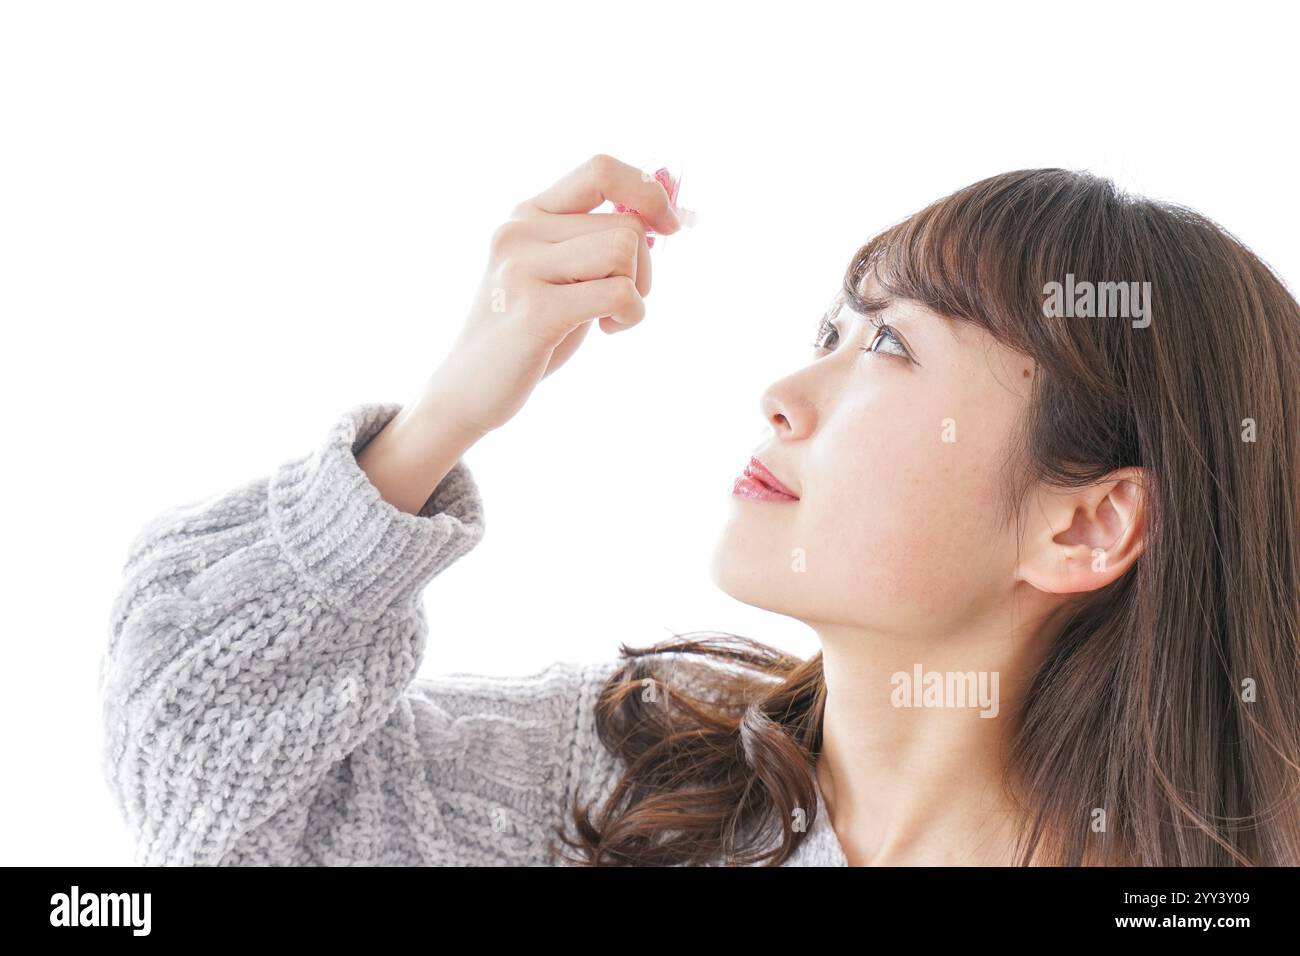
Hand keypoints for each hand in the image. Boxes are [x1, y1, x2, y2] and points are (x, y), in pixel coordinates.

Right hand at [416, 153, 682, 437]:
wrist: (469, 388)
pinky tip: (605, 330)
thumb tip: (665, 211)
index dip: (647, 191)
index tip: (668, 226)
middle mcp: (519, 231)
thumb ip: (601, 239)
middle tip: (617, 302)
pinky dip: (630, 314)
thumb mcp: (564, 273)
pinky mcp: (535, 311)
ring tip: (607, 317)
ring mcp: (522, 269)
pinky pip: (619, 292)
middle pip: (626, 224)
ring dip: (636, 291)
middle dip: (643, 268)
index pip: (600, 170)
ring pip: (624, 251)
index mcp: (526, 214)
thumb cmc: (529, 330)